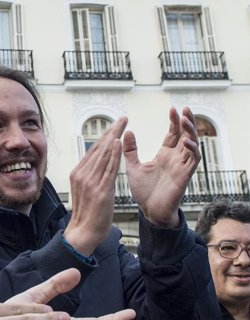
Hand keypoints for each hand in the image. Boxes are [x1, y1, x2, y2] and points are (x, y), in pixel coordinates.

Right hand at [64, 116, 126, 254]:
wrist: (83, 233)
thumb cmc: (88, 215)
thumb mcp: (86, 190)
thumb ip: (91, 175)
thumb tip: (98, 163)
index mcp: (78, 173)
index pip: (93, 150)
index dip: (105, 135)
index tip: (114, 125)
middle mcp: (82, 174)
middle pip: (98, 147)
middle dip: (111, 131)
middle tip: (122, 118)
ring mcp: (90, 182)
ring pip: (103, 154)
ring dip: (114, 137)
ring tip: (123, 124)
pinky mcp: (100, 189)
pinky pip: (108, 168)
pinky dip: (113, 154)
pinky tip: (118, 143)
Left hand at [123, 107, 199, 226]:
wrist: (149, 211)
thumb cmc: (143, 191)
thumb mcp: (133, 167)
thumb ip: (130, 150)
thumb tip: (126, 132)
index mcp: (164, 155)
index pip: (173, 134)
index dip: (174, 121)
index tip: (172, 108)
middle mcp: (175, 159)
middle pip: (186, 135)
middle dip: (187, 122)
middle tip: (185, 108)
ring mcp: (182, 166)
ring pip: (193, 145)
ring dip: (191, 132)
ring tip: (186, 119)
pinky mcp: (185, 176)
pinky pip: (193, 160)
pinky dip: (191, 150)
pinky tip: (186, 141)